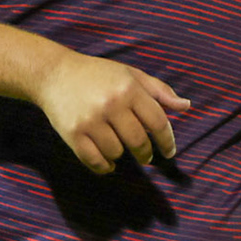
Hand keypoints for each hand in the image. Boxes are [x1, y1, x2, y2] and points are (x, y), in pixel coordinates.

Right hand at [34, 52, 191, 174]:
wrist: (54, 73)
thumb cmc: (97, 74)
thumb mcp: (130, 75)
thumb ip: (159, 91)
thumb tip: (186, 107)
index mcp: (128, 88)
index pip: (157, 121)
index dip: (167, 140)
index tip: (170, 152)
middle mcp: (111, 104)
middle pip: (139, 141)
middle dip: (146, 153)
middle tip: (147, 156)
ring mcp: (91, 120)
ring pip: (117, 152)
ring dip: (122, 154)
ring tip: (118, 146)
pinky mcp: (73, 134)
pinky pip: (96, 161)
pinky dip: (105, 166)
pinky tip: (108, 161)